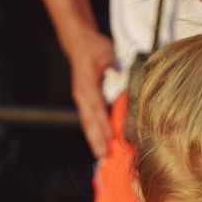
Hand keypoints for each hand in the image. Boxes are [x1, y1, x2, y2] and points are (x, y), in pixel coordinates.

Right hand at [67, 30, 115, 157]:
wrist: (79, 44)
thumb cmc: (94, 48)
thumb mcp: (105, 52)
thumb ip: (113, 66)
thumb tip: (122, 76)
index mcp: (86, 83)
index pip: (96, 106)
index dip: (103, 121)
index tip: (110, 135)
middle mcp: (82, 95)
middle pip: (89, 120)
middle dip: (96, 139)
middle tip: (104, 155)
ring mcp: (82, 100)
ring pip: (88, 124)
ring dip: (94, 141)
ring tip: (101, 157)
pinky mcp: (84, 104)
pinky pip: (89, 122)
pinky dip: (94, 135)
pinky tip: (100, 146)